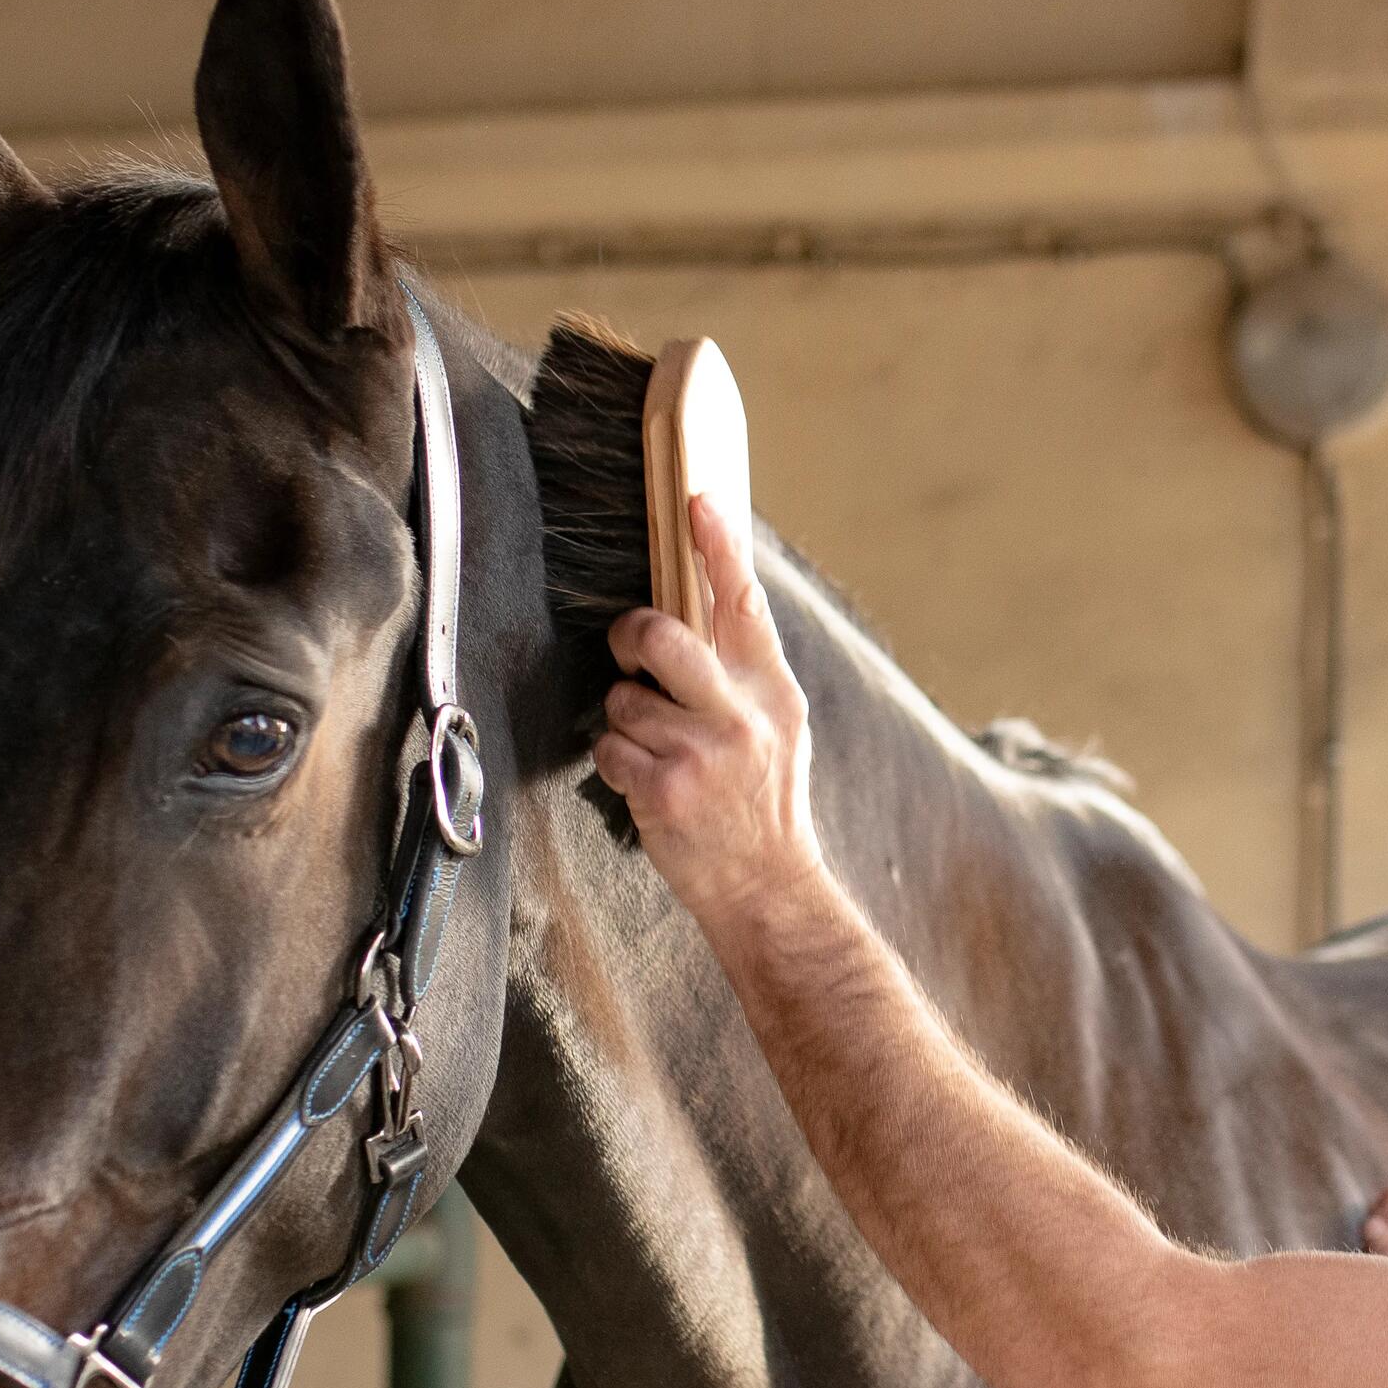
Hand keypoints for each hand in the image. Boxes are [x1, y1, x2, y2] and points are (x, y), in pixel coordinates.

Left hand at [594, 492, 824, 955]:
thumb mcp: (778, 726)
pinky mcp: (665, 789)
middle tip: (630, 649)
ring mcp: (703, 753)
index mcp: (772, 689)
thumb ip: (743, 670)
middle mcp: (741, 715)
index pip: (742, 603)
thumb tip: (705, 602)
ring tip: (657, 752)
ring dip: (625, 722)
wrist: (768, 886)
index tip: (697, 500)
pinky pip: (609, 748)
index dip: (717, 547)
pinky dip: (616, 764)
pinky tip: (646, 784)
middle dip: (631, 635)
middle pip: (663, 636)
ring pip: (624, 699)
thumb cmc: (762, 802)